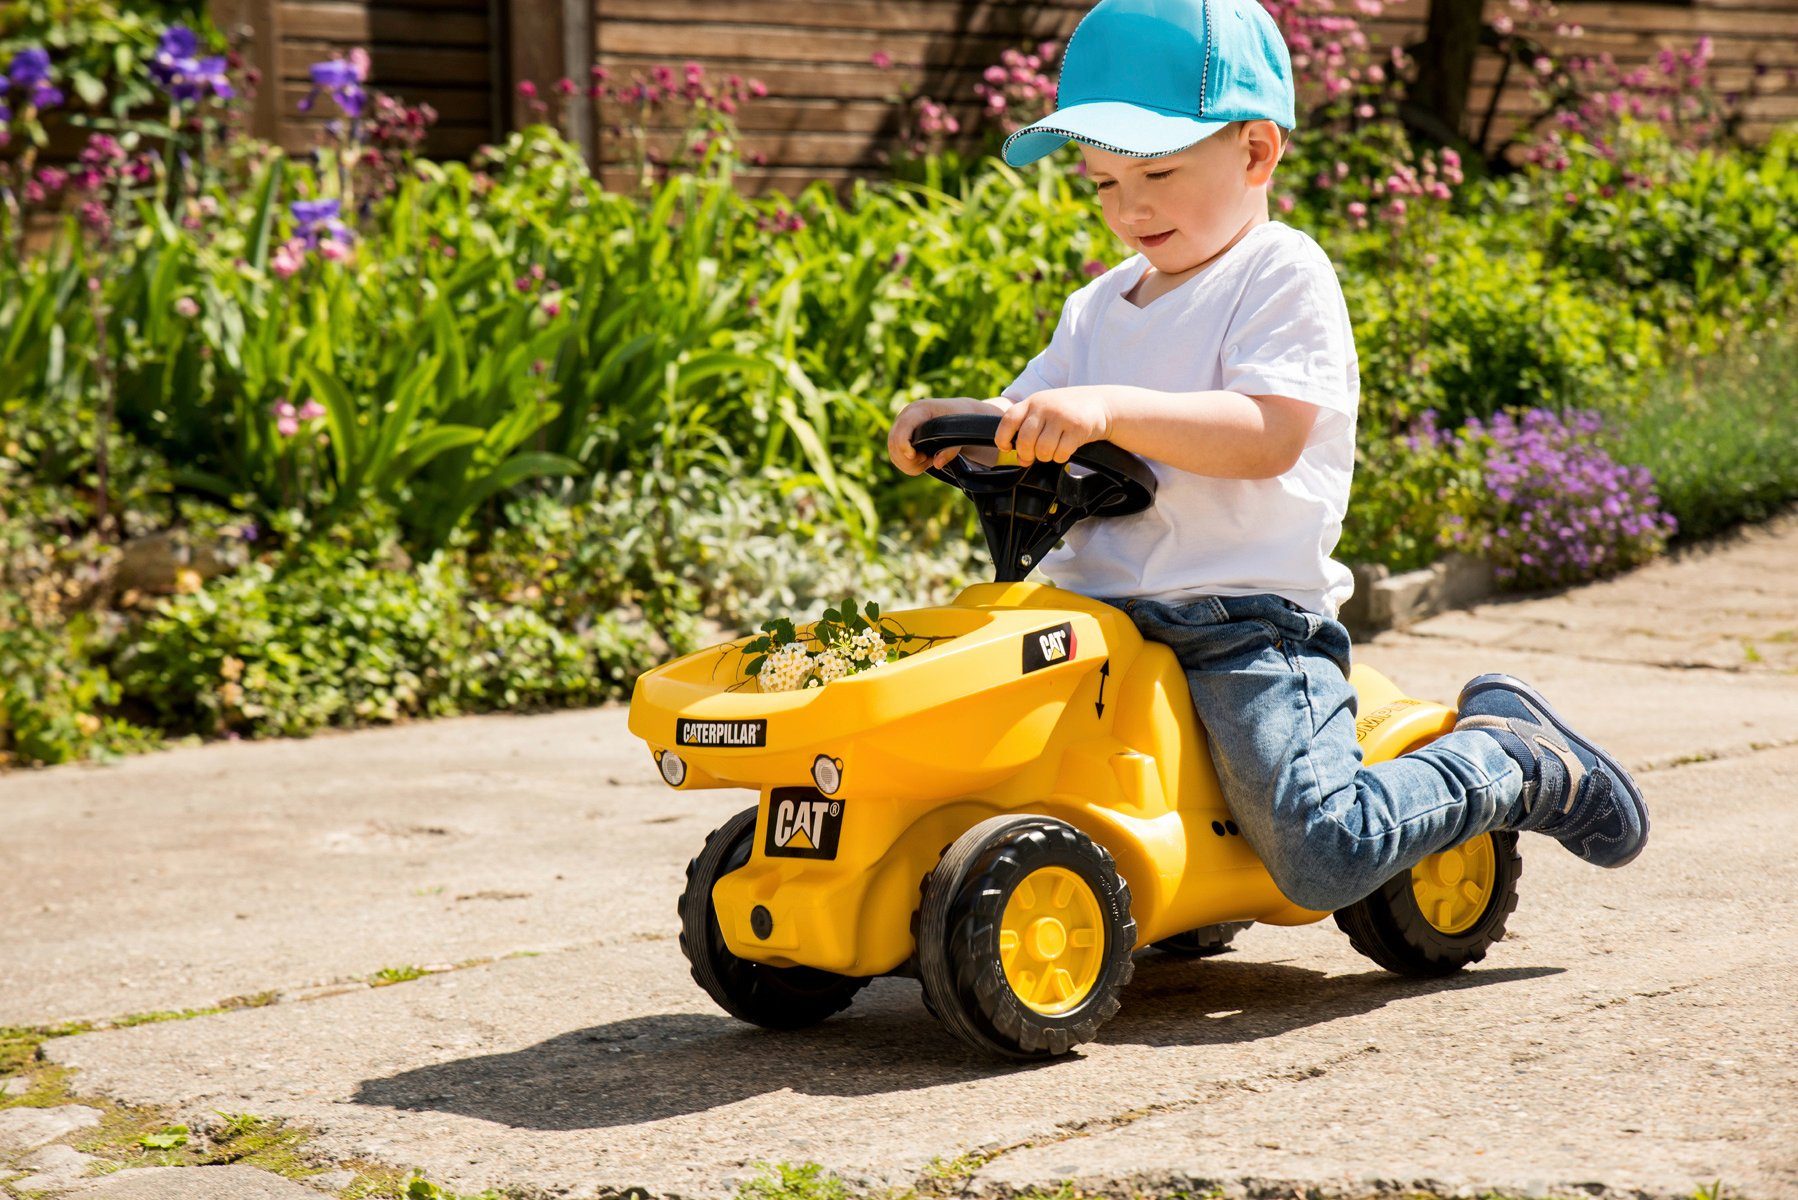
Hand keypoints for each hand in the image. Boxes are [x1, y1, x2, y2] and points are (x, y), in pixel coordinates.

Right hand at [888, 396, 1009, 475]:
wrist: (955, 412)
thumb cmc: (958, 418)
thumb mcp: (961, 431)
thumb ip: (951, 449)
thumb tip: (938, 464)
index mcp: (919, 410)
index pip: (904, 426)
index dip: (903, 443)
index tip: (913, 455)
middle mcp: (905, 417)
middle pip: (894, 442)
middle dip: (909, 459)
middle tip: (928, 460)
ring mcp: (899, 428)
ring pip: (893, 453)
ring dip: (909, 464)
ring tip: (928, 460)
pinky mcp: (899, 438)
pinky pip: (896, 458)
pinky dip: (908, 466)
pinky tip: (923, 462)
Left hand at [994, 387, 1113, 465]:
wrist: (1101, 403)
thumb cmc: (1067, 411)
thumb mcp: (1044, 410)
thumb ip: (1029, 429)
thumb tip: (1021, 459)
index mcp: (1032, 401)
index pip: (1008, 420)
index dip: (1003, 438)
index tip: (1008, 447)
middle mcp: (1045, 407)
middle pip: (1025, 441)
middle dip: (1027, 454)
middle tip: (1033, 456)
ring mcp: (1061, 417)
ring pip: (1043, 450)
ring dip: (1046, 457)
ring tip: (1052, 450)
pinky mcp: (1077, 428)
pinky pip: (1060, 454)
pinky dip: (1061, 457)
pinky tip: (1065, 449)